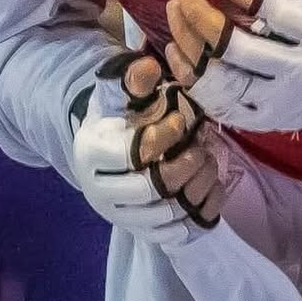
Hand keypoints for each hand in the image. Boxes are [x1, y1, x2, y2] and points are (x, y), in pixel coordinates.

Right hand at [71, 51, 223, 246]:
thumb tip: (149, 67)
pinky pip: (178, 234)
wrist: (104, 156)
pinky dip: (202, 211)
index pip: (131, 154)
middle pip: (149, 190)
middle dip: (184, 166)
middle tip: (200, 147)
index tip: (179, 122)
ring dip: (197, 187)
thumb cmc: (116, 121)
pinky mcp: (142, 234)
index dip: (163, 137)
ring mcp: (121, 218)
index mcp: (91, 154)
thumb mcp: (118, 95)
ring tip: (207, 163)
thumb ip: (133, 80)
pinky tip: (210, 188)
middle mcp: (99, 193)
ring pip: (166, 215)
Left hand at [164, 0, 301, 146]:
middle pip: (238, 49)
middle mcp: (296, 70)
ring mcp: (276, 101)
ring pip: (221, 78)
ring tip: (174, 15)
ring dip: (190, 46)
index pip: (271, 10)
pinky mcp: (260, 120)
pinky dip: (191, 75)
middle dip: (202, 18)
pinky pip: (216, 102)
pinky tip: (176, 49)